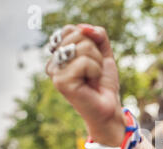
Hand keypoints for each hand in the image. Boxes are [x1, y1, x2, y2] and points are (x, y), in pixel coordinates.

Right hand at [46, 24, 124, 145]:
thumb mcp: (104, 53)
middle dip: (95, 52)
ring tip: (92, 77)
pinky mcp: (60, 82)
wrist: (109, 105)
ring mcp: (55, 72)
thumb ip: (97, 35)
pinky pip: (84, 62)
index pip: (70, 30)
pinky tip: (91, 84)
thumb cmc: (104, 82)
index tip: (91, 60)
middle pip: (77, 36)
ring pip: (83, 47)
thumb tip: (85, 28)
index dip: (89, 42)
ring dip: (97, 62)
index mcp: (58, 54)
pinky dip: (95, 71)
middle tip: (94, 71)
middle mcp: (53, 62)